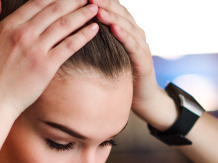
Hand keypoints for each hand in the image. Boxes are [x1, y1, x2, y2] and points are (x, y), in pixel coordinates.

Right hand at [0, 0, 99, 119]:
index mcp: (7, 27)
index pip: (36, 3)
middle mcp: (23, 34)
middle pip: (53, 9)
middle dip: (72, 0)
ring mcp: (35, 50)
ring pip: (64, 25)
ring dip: (82, 14)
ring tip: (96, 7)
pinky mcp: (46, 66)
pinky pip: (69, 46)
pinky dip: (83, 35)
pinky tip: (94, 28)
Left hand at [90, 0, 178, 129]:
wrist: (141, 98)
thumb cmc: (118, 75)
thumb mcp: (105, 53)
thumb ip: (95, 38)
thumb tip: (72, 28)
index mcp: (124, 28)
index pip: (111, 7)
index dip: (98, 0)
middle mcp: (134, 32)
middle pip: (119, 11)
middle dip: (103, 2)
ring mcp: (141, 45)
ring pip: (126, 25)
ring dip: (111, 15)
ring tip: (97, 8)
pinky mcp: (144, 59)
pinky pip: (134, 45)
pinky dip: (124, 35)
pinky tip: (114, 28)